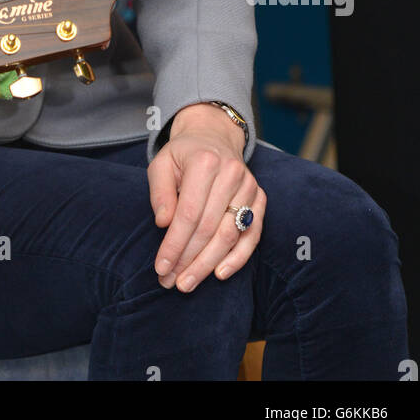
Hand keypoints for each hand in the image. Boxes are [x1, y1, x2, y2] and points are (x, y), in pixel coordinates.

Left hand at [148, 104, 264, 292]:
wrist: (214, 136)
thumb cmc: (183, 155)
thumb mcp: (162, 164)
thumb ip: (159, 192)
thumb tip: (163, 224)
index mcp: (204, 162)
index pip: (188, 213)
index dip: (174, 244)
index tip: (161, 267)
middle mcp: (231, 173)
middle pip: (209, 228)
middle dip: (188, 260)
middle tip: (171, 282)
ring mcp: (249, 187)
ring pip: (230, 235)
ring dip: (208, 264)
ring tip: (188, 283)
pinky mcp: (260, 198)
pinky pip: (252, 235)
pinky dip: (238, 258)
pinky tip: (220, 274)